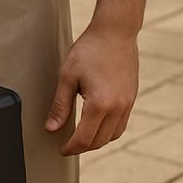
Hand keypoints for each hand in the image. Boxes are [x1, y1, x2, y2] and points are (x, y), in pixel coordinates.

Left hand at [44, 22, 138, 155]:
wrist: (115, 33)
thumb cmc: (89, 50)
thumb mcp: (67, 76)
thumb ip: (60, 105)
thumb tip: (51, 128)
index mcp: (100, 105)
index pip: (84, 138)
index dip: (71, 147)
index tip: (61, 150)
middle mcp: (118, 108)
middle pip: (99, 141)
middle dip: (82, 147)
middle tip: (67, 145)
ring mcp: (127, 104)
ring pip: (113, 136)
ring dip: (96, 141)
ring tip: (80, 137)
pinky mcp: (131, 99)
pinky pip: (121, 125)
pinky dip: (108, 131)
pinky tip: (96, 125)